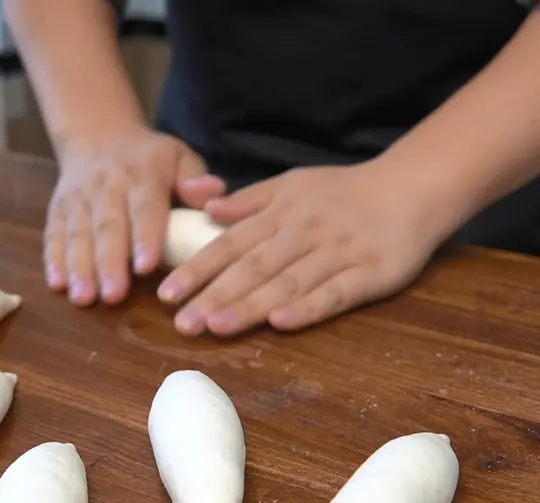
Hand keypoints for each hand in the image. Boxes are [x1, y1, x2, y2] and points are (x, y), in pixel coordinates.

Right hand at [45, 127, 224, 305]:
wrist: (97, 136)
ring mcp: (79, 198)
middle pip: (107, 227)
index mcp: (143, 174)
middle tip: (113, 296)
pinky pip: (54, 234)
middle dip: (109, 262)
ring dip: (80, 267)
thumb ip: (196, 180)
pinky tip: (57, 285)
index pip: (144, 207)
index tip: (146, 266)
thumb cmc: (150, 159)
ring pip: (78, 234)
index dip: (145, 236)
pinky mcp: (58, 209)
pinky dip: (54, 260)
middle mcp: (107, 185)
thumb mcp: (179, 158)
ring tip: (83, 298)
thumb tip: (213, 194)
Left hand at [157, 163, 447, 335]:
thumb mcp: (293, 183)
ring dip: (251, 305)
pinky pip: (337, 292)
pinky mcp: (372, 273)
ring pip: (288, 282)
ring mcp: (339, 252)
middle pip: (253, 267)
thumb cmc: (345, 190)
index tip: (167, 293)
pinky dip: (309, 307)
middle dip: (214, 295)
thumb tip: (207, 209)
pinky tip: (282, 323)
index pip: (231, 243)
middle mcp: (304, 231)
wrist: (413, 185)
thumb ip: (250, 200)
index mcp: (281, 212)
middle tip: (182, 323)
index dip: (198, 269)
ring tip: (217, 327)